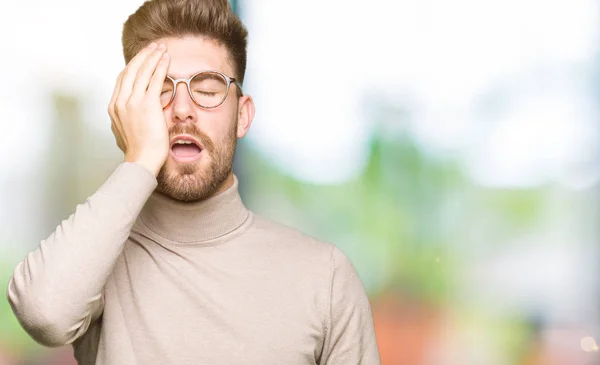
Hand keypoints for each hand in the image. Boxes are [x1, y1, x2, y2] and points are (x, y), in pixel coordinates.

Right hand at [108, 42, 170, 176]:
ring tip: (162, 48)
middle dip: (143, 56)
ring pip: (142, 71)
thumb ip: (131, 117)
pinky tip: (166, 59)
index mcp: (114, 107)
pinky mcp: (146, 104)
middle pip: (131, 70)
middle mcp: (120, 101)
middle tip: (153, 46)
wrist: (141, 160)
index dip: (134, 65)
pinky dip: (160, 67)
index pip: (123, 79)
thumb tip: (139, 112)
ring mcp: (132, 102)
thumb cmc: (139, 151)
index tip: (143, 58)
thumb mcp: (127, 130)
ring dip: (152, 56)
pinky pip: (154, 80)